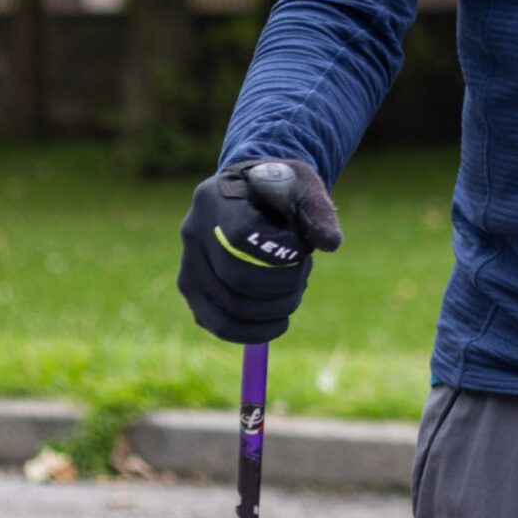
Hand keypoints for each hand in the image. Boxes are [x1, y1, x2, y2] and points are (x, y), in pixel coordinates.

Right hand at [177, 158, 343, 343]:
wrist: (250, 193)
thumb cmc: (280, 188)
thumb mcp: (302, 186)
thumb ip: (317, 211)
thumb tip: (329, 244)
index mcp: (218, 197)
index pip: (242, 237)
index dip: (281, 253)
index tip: (302, 249)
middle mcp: (193, 231)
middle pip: (238, 279)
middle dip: (283, 286)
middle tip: (302, 277)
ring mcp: (188, 262)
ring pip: (230, 308)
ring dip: (274, 309)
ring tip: (293, 293)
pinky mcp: (191, 289)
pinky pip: (218, 324)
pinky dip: (253, 331)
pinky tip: (278, 322)